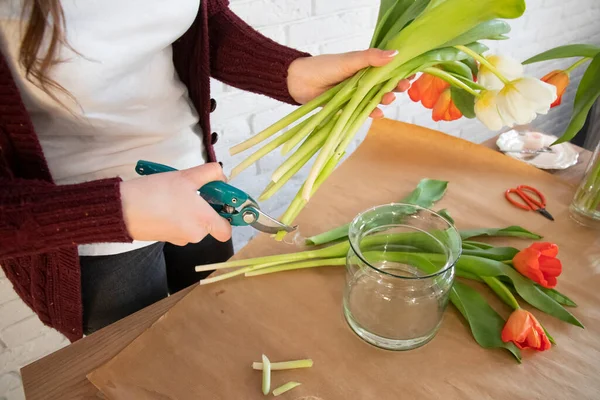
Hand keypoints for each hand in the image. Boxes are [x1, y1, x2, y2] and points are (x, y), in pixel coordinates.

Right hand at [120, 163, 231, 245]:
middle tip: (192, 190)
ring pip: (192, 223)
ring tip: (174, 193)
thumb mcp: (186, 176)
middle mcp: (194, 235)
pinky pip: (178, 226)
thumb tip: (221, 176)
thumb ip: (209, 173)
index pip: (226, 231)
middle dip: (204, 207)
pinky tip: (164, 202)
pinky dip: (175, 215)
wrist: (122, 209)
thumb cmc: (156, 193)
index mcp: (204, 222)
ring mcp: (179, 238)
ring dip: (188, 210)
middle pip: (209, 223)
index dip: (227, 217)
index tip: (221, 202)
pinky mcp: (165, 238)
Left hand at [287, 49, 412, 117]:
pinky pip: (362, 112)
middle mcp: (362, 81)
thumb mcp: (349, 60)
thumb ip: (371, 58)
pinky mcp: (347, 108)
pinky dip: (371, 113)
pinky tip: (378, 113)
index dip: (400, 72)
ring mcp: (355, 95)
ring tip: (389, 98)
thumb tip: (395, 54)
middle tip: (404, 87)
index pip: (387, 69)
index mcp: (364, 67)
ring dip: (385, 100)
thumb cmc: (323, 67)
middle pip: (385, 85)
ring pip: (375, 99)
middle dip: (396, 87)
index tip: (412, 74)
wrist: (299, 82)